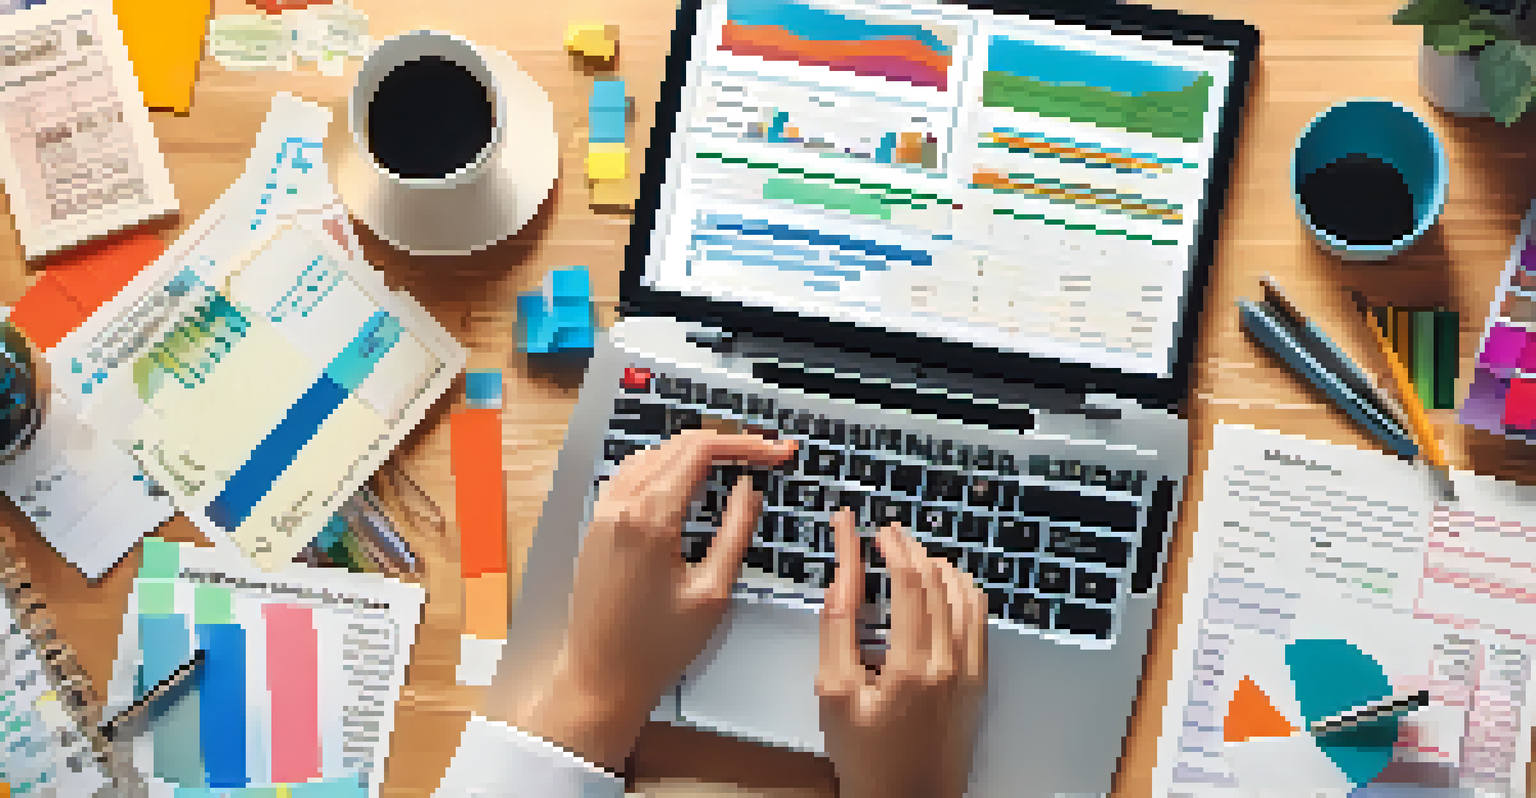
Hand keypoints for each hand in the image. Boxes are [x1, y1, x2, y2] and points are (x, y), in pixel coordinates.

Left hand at [516, 429, 796, 771]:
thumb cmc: (654, 646)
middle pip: (679, 446)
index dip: (747, 445)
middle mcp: (621, 505)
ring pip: (655, 454)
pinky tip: (685, 481)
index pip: (702, 452)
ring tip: (733, 464)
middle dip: (727, 445)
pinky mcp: (597, 524)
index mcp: (649, 518)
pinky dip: (664, 466)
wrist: (600, 676)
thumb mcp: (711, 592)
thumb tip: (748, 491)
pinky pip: (632, 474)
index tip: (777, 452)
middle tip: (765, 456)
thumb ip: (734, 532)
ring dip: (695, 452)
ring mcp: (604, 512)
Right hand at [817, 509, 987, 797]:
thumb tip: (839, 583)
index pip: (908, 582)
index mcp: (911, 665)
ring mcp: (969, 673)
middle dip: (912, 549)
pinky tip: (946, 587)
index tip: (873, 530)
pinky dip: (964, 594)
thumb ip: (836, 634)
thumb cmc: (866, 757)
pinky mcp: (978, 683)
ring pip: (964, 596)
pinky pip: (979, 622)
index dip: (891, 547)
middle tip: (890, 535)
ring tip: (915, 555)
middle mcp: (949, 664)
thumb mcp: (834, 694)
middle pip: (937, 582)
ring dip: (940, 567)